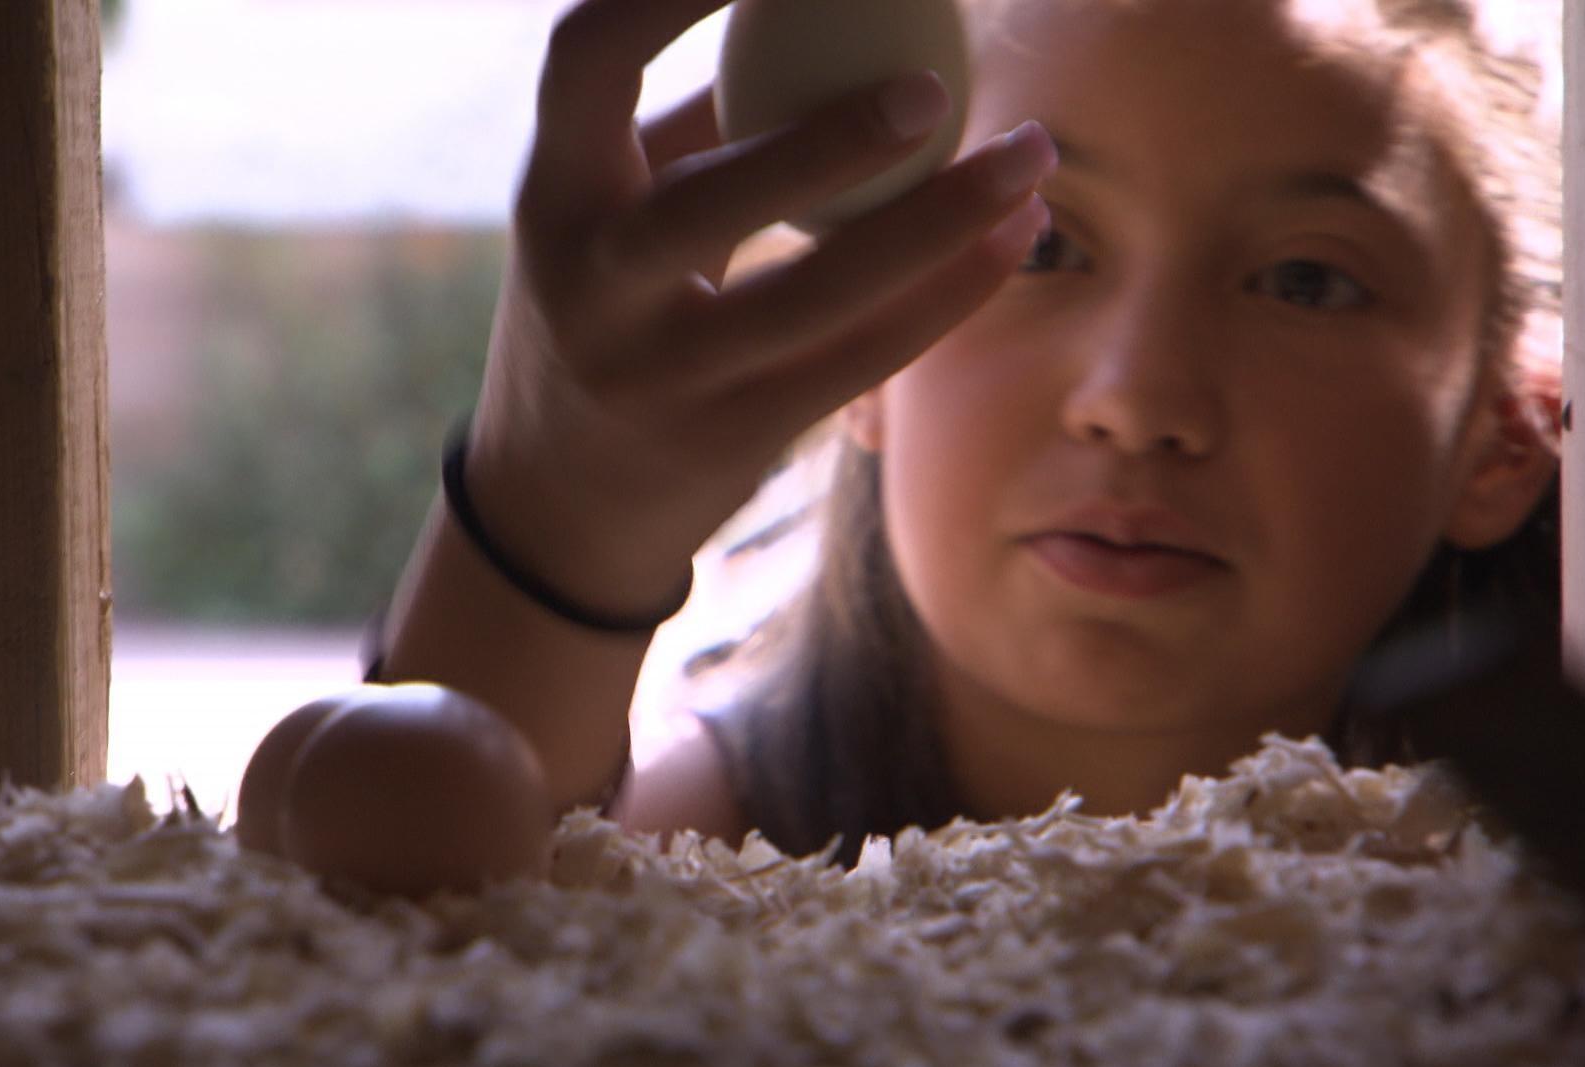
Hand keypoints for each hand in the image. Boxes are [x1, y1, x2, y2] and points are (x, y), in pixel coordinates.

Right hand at [466, 0, 1055, 613]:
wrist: (560, 500)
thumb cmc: (607, 307)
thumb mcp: (613, 212)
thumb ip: (693, 121)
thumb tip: (820, 13)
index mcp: (553, 193)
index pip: (585, 57)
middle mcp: (591, 287)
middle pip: (713, 200)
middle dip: (833, 138)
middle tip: (938, 84)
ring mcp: (662, 377)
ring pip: (817, 297)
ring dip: (941, 222)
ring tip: (1031, 158)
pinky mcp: (733, 439)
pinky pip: (861, 359)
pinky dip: (947, 294)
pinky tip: (1013, 241)